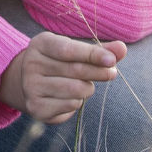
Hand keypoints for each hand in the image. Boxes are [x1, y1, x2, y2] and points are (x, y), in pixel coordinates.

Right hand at [0, 31, 126, 123]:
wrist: (29, 82)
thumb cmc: (59, 62)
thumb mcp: (74, 50)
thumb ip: (98, 50)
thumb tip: (122, 48)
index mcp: (41, 44)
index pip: (69, 50)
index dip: (92, 54)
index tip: (112, 60)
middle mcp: (32, 64)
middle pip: (75, 70)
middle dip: (99, 72)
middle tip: (112, 73)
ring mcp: (31, 86)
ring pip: (75, 90)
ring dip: (88, 88)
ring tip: (85, 85)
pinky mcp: (36, 107)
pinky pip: (70, 105)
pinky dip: (78, 101)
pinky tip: (72, 96)